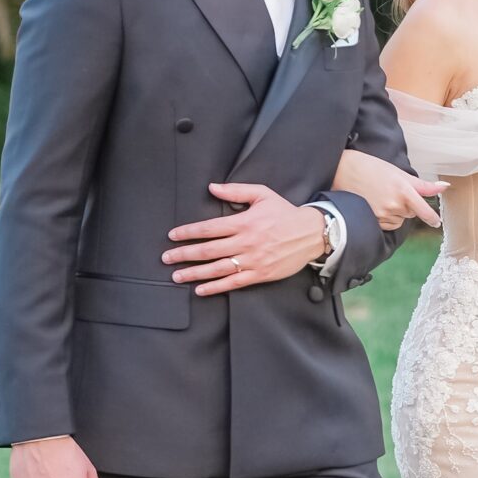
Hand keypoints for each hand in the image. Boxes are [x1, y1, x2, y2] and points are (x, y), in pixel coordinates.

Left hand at [163, 182, 328, 291]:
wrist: (311, 233)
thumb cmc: (285, 213)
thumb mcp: (262, 194)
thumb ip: (236, 191)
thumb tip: (211, 187)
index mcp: (244, 222)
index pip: (209, 228)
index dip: (188, 232)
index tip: (173, 236)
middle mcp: (245, 242)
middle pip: (208, 250)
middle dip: (184, 254)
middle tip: (166, 257)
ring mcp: (252, 260)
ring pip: (217, 268)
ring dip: (194, 272)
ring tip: (177, 275)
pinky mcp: (260, 274)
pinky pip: (233, 283)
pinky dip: (215, 287)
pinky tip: (200, 290)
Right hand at [332, 147, 444, 230]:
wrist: (344, 171)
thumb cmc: (373, 168)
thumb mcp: (399, 173)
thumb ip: (423, 185)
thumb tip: (445, 187)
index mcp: (403, 190)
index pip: (424, 210)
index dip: (432, 218)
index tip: (437, 222)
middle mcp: (394, 204)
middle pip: (412, 213)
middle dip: (408, 205)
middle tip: (394, 192)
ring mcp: (383, 214)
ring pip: (400, 220)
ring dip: (398, 212)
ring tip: (384, 197)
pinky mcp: (373, 220)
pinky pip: (389, 225)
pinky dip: (388, 218)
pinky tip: (378, 205)